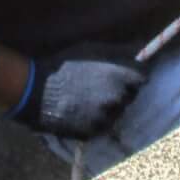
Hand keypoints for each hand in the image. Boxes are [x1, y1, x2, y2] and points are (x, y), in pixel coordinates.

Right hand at [13, 42, 144, 137]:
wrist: (37, 92)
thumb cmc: (64, 65)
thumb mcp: (90, 49)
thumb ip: (118, 50)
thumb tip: (141, 46)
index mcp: (119, 76)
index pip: (142, 77)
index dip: (134, 74)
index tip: (125, 73)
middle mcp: (117, 98)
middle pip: (131, 95)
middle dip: (122, 90)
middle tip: (102, 85)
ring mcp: (106, 117)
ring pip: (118, 111)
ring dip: (111, 105)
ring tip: (90, 98)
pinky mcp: (95, 132)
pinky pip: (104, 124)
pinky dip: (98, 119)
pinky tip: (82, 110)